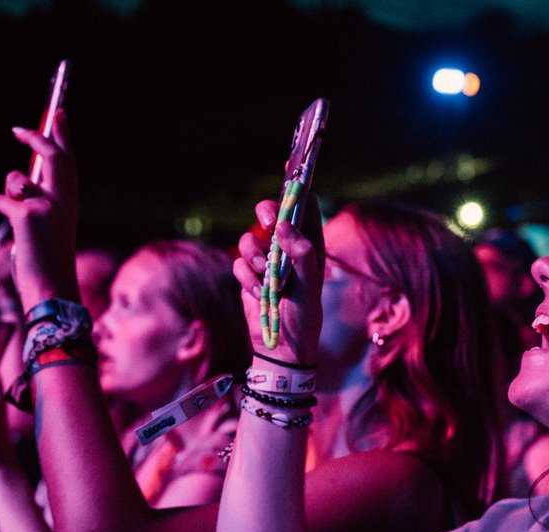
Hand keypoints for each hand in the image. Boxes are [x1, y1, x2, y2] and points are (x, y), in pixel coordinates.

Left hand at [0, 109, 79, 307]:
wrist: (51, 287)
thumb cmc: (49, 259)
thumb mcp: (50, 225)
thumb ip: (39, 201)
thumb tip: (18, 182)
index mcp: (71, 200)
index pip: (69, 160)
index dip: (63, 134)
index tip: (58, 113)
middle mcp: (64, 199)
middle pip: (52, 156)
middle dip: (36, 138)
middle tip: (18, 129)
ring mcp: (47, 206)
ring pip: (18, 179)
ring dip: (8, 189)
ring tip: (10, 208)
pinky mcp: (27, 215)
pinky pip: (1, 199)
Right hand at [234, 198, 324, 364]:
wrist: (281, 350)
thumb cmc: (303, 321)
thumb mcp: (309, 288)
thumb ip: (301, 256)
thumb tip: (283, 227)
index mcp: (310, 247)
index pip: (305, 207)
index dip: (298, 184)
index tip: (292, 164)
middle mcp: (287, 250)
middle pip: (273, 214)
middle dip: (267, 213)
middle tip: (269, 221)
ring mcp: (266, 263)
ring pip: (250, 240)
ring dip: (255, 257)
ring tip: (267, 279)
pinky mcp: (249, 277)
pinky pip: (239, 264)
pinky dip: (247, 279)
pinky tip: (260, 295)